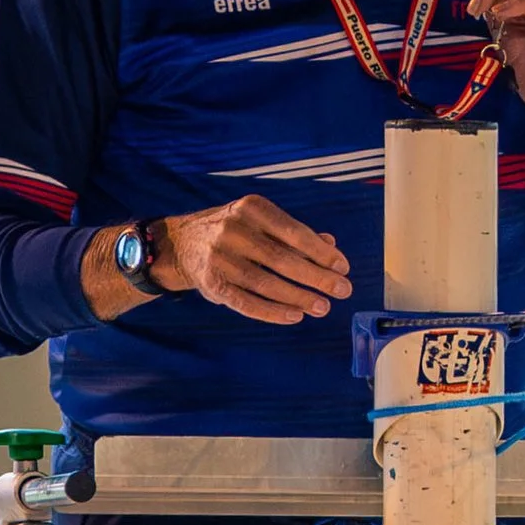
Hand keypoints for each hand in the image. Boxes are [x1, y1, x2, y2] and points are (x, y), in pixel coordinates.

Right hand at [83, 196, 351, 325]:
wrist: (181, 243)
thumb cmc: (234, 232)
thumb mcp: (260, 221)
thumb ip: (295, 233)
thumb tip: (331, 247)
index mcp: (251, 208)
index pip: (293, 231)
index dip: (321, 252)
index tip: (343, 267)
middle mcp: (233, 229)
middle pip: (282, 259)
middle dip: (316, 277)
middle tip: (342, 291)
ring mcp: (219, 257)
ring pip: (266, 283)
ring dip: (298, 298)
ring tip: (322, 307)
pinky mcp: (211, 283)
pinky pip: (246, 302)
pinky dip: (272, 312)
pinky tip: (294, 316)